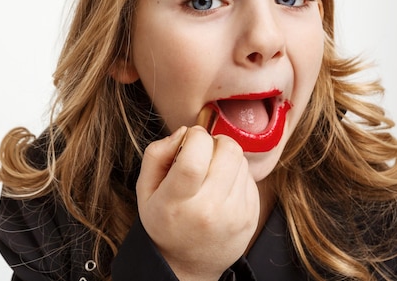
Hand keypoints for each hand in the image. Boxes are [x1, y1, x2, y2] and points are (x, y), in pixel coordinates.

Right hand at [136, 126, 259, 280]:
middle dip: (214, 141)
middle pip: (227, 150)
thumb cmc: (164, 221)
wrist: (189, 264)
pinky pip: (249, 176)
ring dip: (226, 157)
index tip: (190, 139)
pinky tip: (222, 188)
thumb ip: (157, 154)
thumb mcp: (145, 190)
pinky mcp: (251, 216)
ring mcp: (235, 214)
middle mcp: (209, 209)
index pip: (196, 155)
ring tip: (211, 172)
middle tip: (203, 153)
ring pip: (241, 159)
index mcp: (178, 202)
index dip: (195, 136)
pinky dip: (236, 174)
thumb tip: (184, 132)